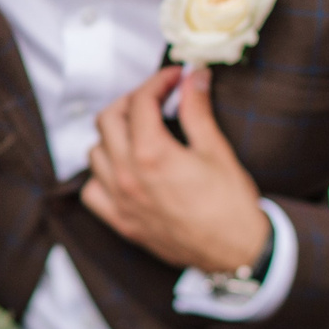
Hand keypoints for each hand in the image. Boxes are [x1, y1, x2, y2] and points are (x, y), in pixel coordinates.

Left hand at [82, 64, 271, 274]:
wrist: (236, 252)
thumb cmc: (231, 204)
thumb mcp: (216, 150)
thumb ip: (197, 110)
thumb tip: (194, 77)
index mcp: (152, 154)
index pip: (140, 101)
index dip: (158, 81)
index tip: (174, 77)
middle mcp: (127, 176)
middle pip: (108, 120)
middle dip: (131, 101)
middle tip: (155, 98)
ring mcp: (120, 201)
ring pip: (95, 152)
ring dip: (112, 135)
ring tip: (138, 131)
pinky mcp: (121, 222)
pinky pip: (92, 191)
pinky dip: (100, 174)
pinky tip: (121, 169)